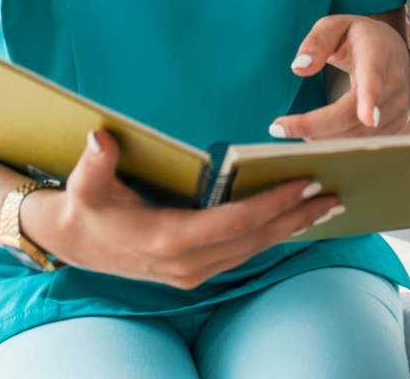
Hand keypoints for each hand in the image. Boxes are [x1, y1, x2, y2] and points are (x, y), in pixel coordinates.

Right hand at [20, 130, 342, 287]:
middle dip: (295, 218)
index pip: (232, 224)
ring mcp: (192, 272)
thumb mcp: (84, 184)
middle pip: (253, 241)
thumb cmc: (86, 206)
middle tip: (334, 194)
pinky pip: (244, 252)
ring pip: (253, 250)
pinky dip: (272, 235)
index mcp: (166, 240)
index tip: (305, 184)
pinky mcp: (196, 270)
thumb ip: (96, 162)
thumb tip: (100, 137)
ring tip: (327, 204)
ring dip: (290, 228)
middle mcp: (185, 264)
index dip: (271, 205)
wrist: (75, 243)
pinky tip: (295, 219)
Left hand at [269, 9, 409, 140]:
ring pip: (359, 134)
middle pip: (357, 115)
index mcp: (377, 52)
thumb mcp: (334, 26)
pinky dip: (338, 142)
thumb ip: (316, 41)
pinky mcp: (396, 124)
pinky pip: (366, 142)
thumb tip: (299, 67)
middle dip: (317, 125)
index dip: (371, 97)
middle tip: (279, 128)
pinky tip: (316, 136)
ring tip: (292, 129)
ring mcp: (399, 105)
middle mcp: (394, 81)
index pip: (374, 76)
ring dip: (323, 137)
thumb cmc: (356, 37)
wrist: (392, 51)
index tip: (368, 118)